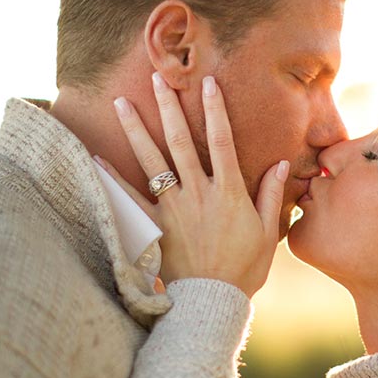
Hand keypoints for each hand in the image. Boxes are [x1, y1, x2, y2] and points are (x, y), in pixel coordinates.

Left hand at [98, 72, 288, 298]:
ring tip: (120, 102)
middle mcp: (198, 193)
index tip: (208, 83)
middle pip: (181, 142)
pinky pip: (129, 198)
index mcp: (228, 192)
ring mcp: (173, 208)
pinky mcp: (155, 226)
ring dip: (137, 129)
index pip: (222, 142)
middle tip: (157, 78)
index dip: (216, 110)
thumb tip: (281, 163)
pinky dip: (112, 178)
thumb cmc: (245, 268)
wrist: (212, 299)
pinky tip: (96, 156)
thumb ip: (271, 195)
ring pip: (152, 162)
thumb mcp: (268, 232)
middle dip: (169, 107)